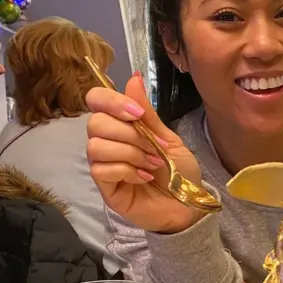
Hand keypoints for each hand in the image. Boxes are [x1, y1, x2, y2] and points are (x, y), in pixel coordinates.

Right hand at [87, 73, 203, 233]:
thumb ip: (147, 112)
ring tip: (153, 165)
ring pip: (96, 146)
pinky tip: (145, 177)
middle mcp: (106, 143)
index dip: (112, 101)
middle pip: (95, 123)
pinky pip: (101, 170)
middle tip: (153, 148)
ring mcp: (103, 165)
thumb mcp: (167, 138)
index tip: (138, 114)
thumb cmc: (178, 173)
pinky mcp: (104, 187)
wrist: (187, 205)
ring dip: (131, 153)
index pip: (96, 100)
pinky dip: (128, 171)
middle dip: (129, 134)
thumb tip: (134, 77)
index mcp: (120, 126)